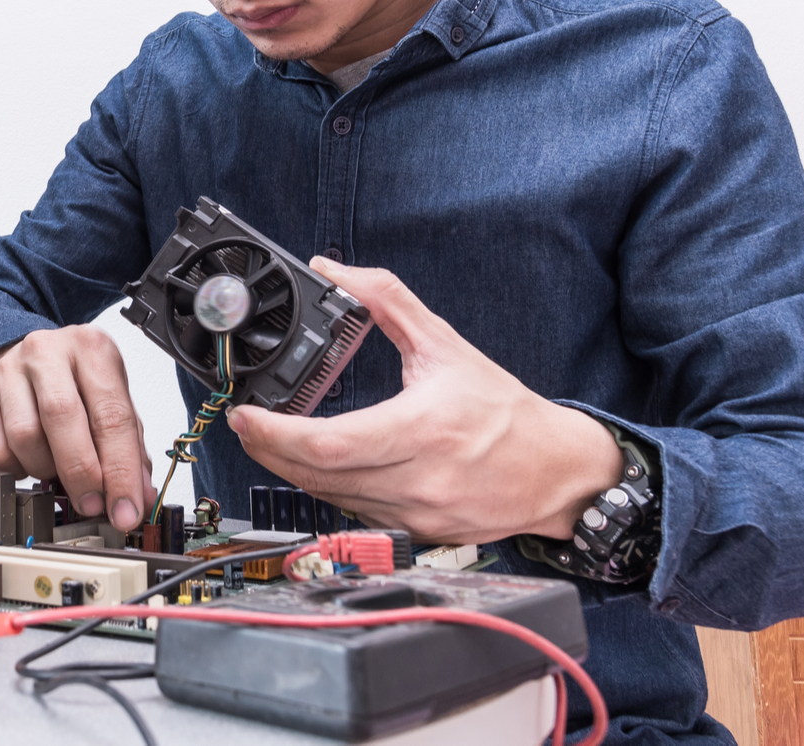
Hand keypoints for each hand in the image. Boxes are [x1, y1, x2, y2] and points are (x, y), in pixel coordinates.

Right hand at [0, 326, 155, 531]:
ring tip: (57, 469)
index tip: (125, 510)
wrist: (32, 360)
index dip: (121, 471)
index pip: (111, 416)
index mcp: (91, 349)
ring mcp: (7, 371)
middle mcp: (46, 352)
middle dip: (81, 473)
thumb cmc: (78, 384)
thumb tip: (138, 501)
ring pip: (24, 436)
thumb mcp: (113, 403)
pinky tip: (29, 461)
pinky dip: (16, 470)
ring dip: (46, 469)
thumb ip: (129, 451)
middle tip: (92, 504)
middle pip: (62, 417)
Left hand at [227, 258, 622, 544]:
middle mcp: (418, 479)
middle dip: (268, 450)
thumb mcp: (445, 345)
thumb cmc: (506, 413)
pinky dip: (330, 489)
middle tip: (245, 426)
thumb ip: (387, 301)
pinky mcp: (418, 532)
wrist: (558, 473)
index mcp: (423, 431)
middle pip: (316, 476)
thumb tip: (335, 270)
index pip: (328, 445)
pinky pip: (355, 512)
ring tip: (273, 440)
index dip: (275, 435)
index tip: (245, 416)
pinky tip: (320, 465)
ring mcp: (417, 514)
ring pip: (330, 498)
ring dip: (294, 471)